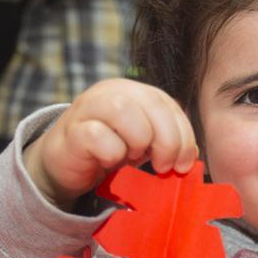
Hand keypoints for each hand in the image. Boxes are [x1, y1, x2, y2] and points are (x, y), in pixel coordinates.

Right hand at [23, 79, 197, 209]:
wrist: (66, 165)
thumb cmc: (109, 151)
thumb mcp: (144, 145)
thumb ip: (167, 142)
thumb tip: (190, 155)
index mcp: (134, 91)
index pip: (169, 104)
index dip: (183, 135)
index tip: (183, 163)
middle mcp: (111, 91)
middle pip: (152, 103)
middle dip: (167, 140)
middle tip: (164, 166)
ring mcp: (88, 107)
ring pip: (125, 111)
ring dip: (137, 142)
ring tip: (131, 157)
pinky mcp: (72, 130)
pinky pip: (99, 138)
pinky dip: (111, 155)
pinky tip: (108, 161)